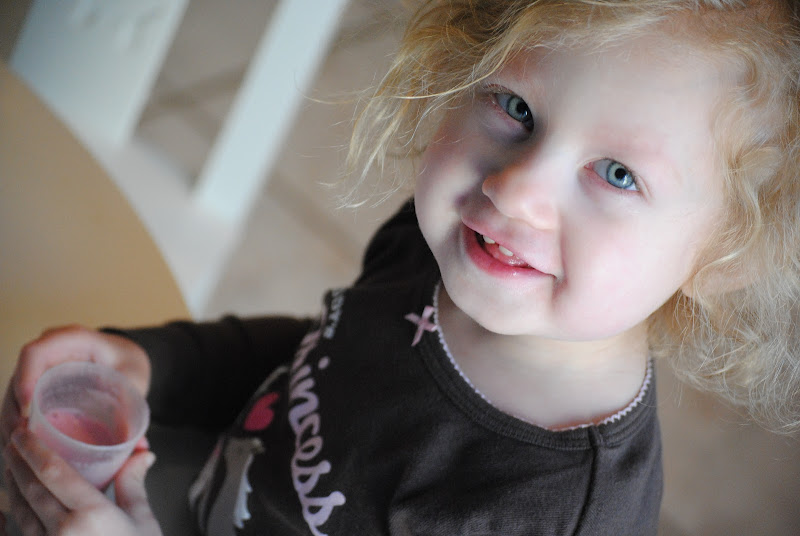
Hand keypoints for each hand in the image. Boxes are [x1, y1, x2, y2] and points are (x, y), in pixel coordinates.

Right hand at [0, 325, 150, 451]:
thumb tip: (139, 446)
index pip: (35, 353)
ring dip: (10, 419)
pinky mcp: (37, 382)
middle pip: (18, 375)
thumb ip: (133, 408)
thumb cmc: (129, 365)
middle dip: (12, 410)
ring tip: (17, 449)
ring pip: (13, 390)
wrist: (128, 359)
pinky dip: (17, 420)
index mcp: (73, 339)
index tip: (26, 412)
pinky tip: (21, 445)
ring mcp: (41, 365)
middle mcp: (50, 349)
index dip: (24, 380)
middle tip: (19, 441)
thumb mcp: (134, 381)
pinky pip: (19, 399)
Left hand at [3, 426, 160, 534]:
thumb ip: (133, 485)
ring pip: (18, 512)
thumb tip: (142, 453)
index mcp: (90, 516)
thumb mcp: (142, 523)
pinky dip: (13, 515)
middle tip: (11, 440)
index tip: (22, 431)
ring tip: (10, 467)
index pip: (53, 472)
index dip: (33, 448)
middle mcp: (62, 533)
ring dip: (11, 486)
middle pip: (28, 489)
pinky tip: (13, 504)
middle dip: (15, 462)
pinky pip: (19, 534)